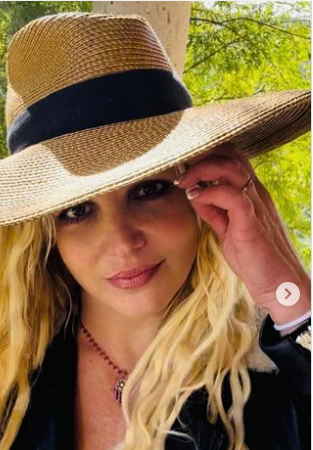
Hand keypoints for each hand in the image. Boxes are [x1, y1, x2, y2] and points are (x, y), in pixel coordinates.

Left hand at [175, 142, 310, 325]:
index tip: (184, 169)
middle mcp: (255, 193)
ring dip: (202, 170)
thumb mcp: (227, 231)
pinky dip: (210, 192)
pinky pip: (232, 195)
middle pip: (231, 155)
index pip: (232, 159)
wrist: (278, 284)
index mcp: (251, 194)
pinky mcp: (252, 221)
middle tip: (180, 173)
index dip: (207, 156)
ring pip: (232, 168)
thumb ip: (213, 213)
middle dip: (201, 157)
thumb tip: (195, 197)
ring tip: (184, 182)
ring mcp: (256, 205)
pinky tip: (195, 198)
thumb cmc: (255, 260)